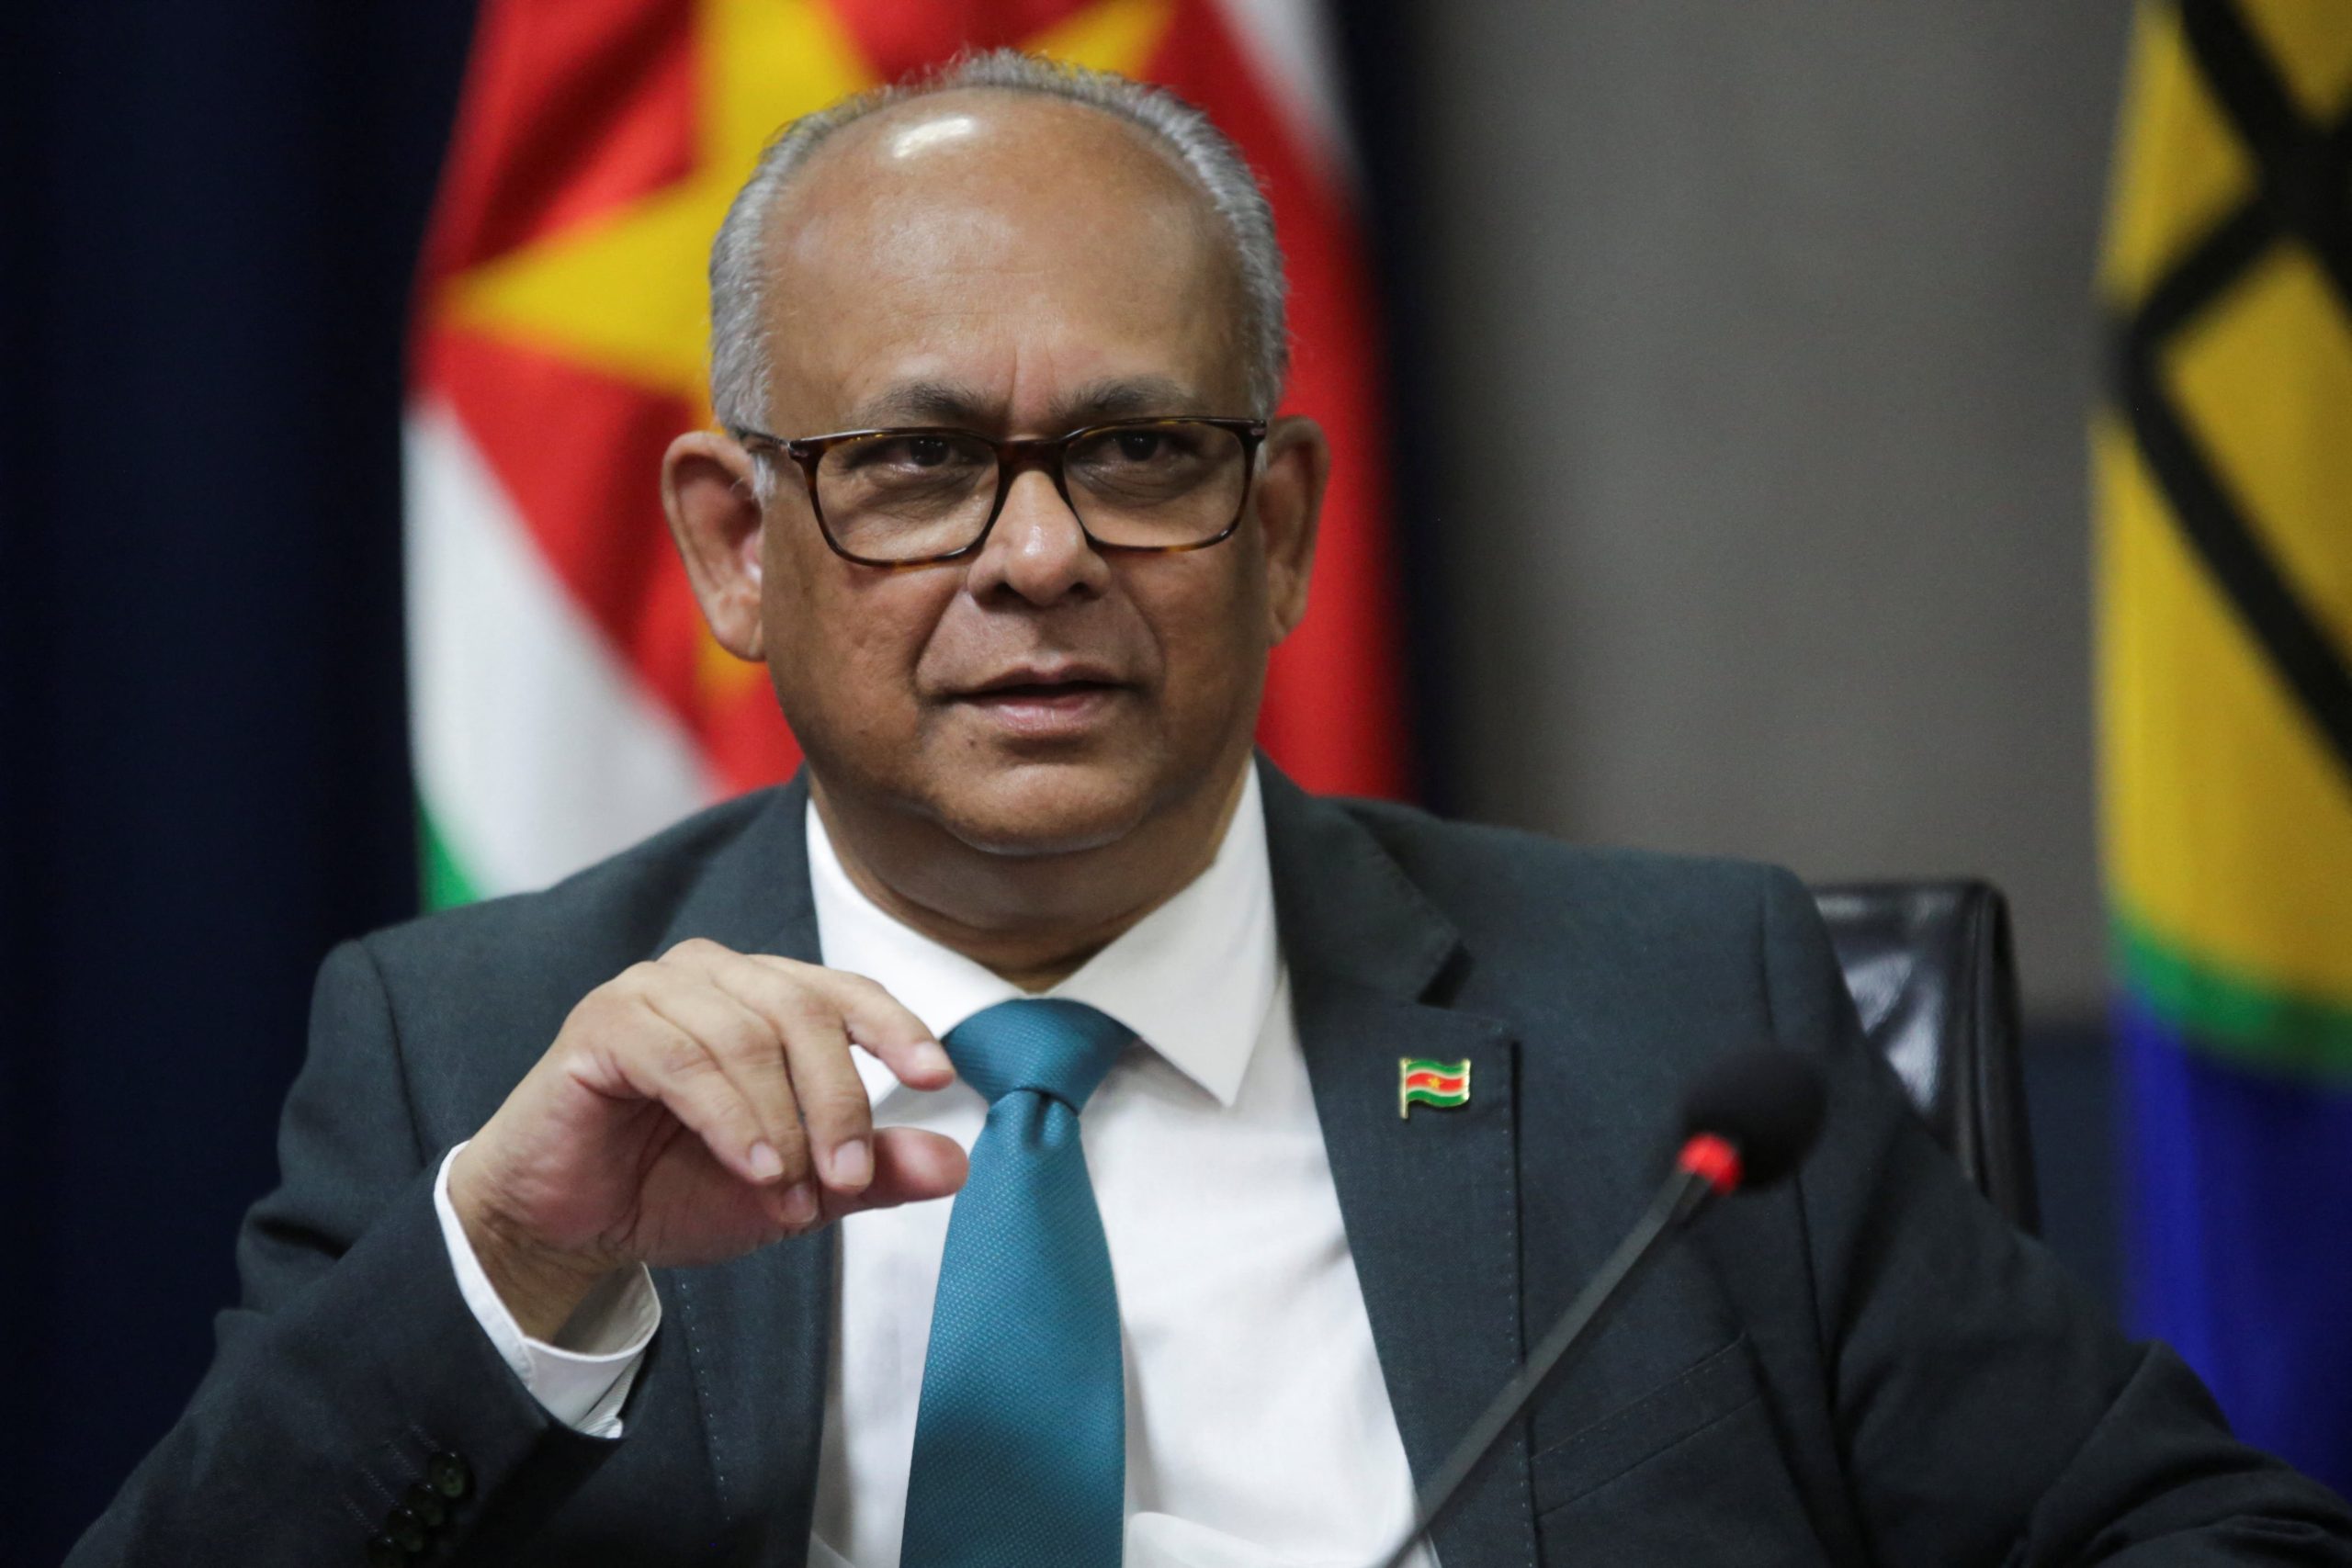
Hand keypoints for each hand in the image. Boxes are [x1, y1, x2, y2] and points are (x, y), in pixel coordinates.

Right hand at [448, 939, 965, 1336]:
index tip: (938, 1080)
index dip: (897, 1030)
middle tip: (848, 1178)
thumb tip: (956, 1164)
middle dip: (838, 1101)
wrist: (568, 1224)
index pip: (846, 993)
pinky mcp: (602, 1023)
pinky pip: (683, 1059)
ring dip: (781, 1122)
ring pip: (747, 1036)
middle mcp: (713, 976)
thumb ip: (870, 1174)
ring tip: (791, 1189)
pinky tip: (753, 1166)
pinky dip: (728, 1116)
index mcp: (763, 995)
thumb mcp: (793, 1191)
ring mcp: (654, 990)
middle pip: (805, 1013)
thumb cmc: (674, 1188)